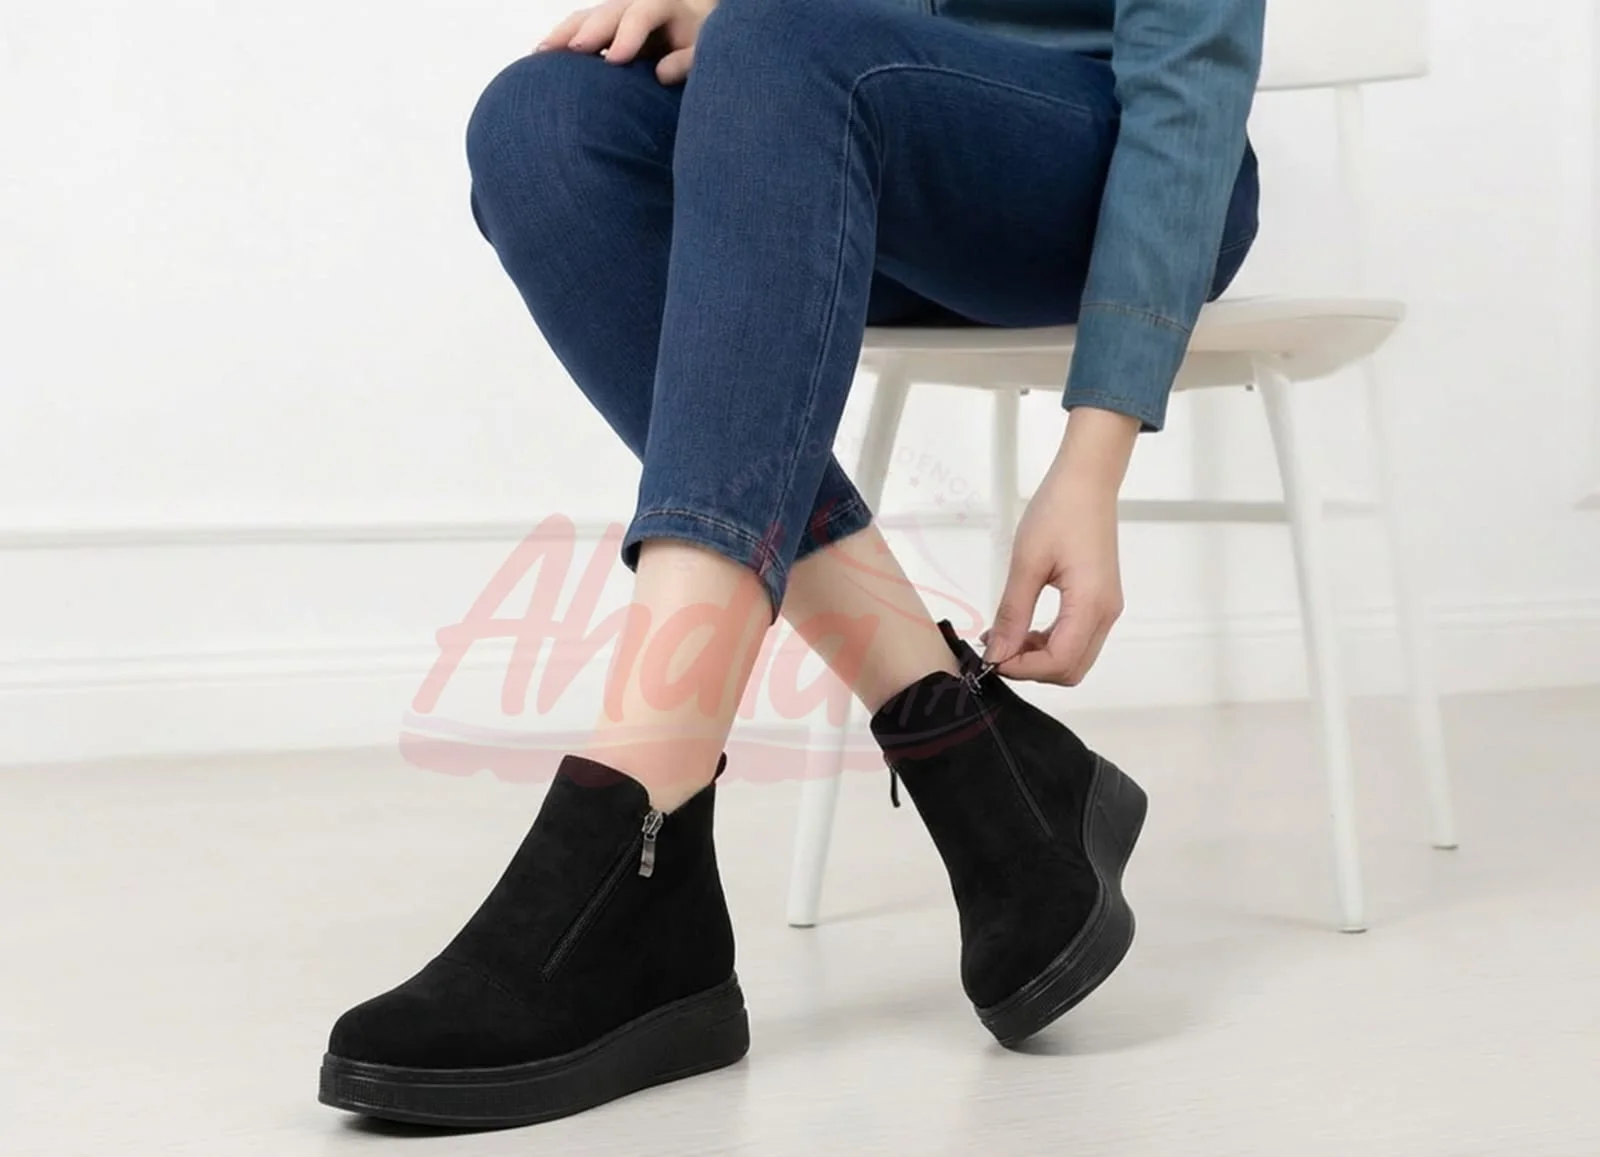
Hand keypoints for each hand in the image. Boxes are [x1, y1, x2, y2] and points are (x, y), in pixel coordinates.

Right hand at [538, 0, 713, 84]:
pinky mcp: (604, 27)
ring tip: (542, 52)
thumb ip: (688, 60)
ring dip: (564, 33)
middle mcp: (635, 3)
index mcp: (664, 5)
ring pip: (587, 16)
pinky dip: (562, 40)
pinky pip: (580, 28)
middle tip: (571, 50)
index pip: (642, 14)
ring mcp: (617, 13)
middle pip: (608, 11)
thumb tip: (661, 73)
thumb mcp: (704, 52)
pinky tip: (541, 56)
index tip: (614, 59)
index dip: (627, 35)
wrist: (694, 31)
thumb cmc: (698, 45)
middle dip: (588, 30)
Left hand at [984, 409, 1137, 685]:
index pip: (1059, 662)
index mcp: (1090, 604)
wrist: (1087, 481)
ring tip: (1006, 636)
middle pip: (1071, 669)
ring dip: (1040, 657)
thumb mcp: (1027, 563)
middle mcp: (1106, 613)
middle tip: (997, 649)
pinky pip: (1077, 638)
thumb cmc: (1058, 511)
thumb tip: (997, 653)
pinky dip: (1050, 643)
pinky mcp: (1101, 601)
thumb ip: (1013, 614)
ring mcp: (1106, 608)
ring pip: (1075, 658)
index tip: (992, 658)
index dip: (1023, 668)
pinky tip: (1024, 628)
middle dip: (1032, 668)